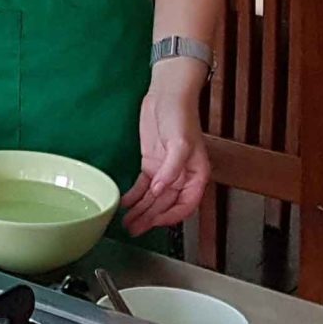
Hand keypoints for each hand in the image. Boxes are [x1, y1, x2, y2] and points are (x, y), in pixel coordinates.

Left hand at [120, 60, 209, 234]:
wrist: (167, 94)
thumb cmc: (181, 115)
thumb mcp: (180, 143)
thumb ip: (172, 170)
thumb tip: (160, 191)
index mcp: (196, 174)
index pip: (185, 204)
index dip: (170, 216)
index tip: (155, 222)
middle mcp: (181, 175)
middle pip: (166, 204)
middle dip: (151, 218)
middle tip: (134, 229)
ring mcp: (165, 170)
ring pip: (153, 198)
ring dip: (141, 211)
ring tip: (128, 223)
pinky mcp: (151, 163)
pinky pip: (143, 186)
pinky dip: (134, 196)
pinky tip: (125, 203)